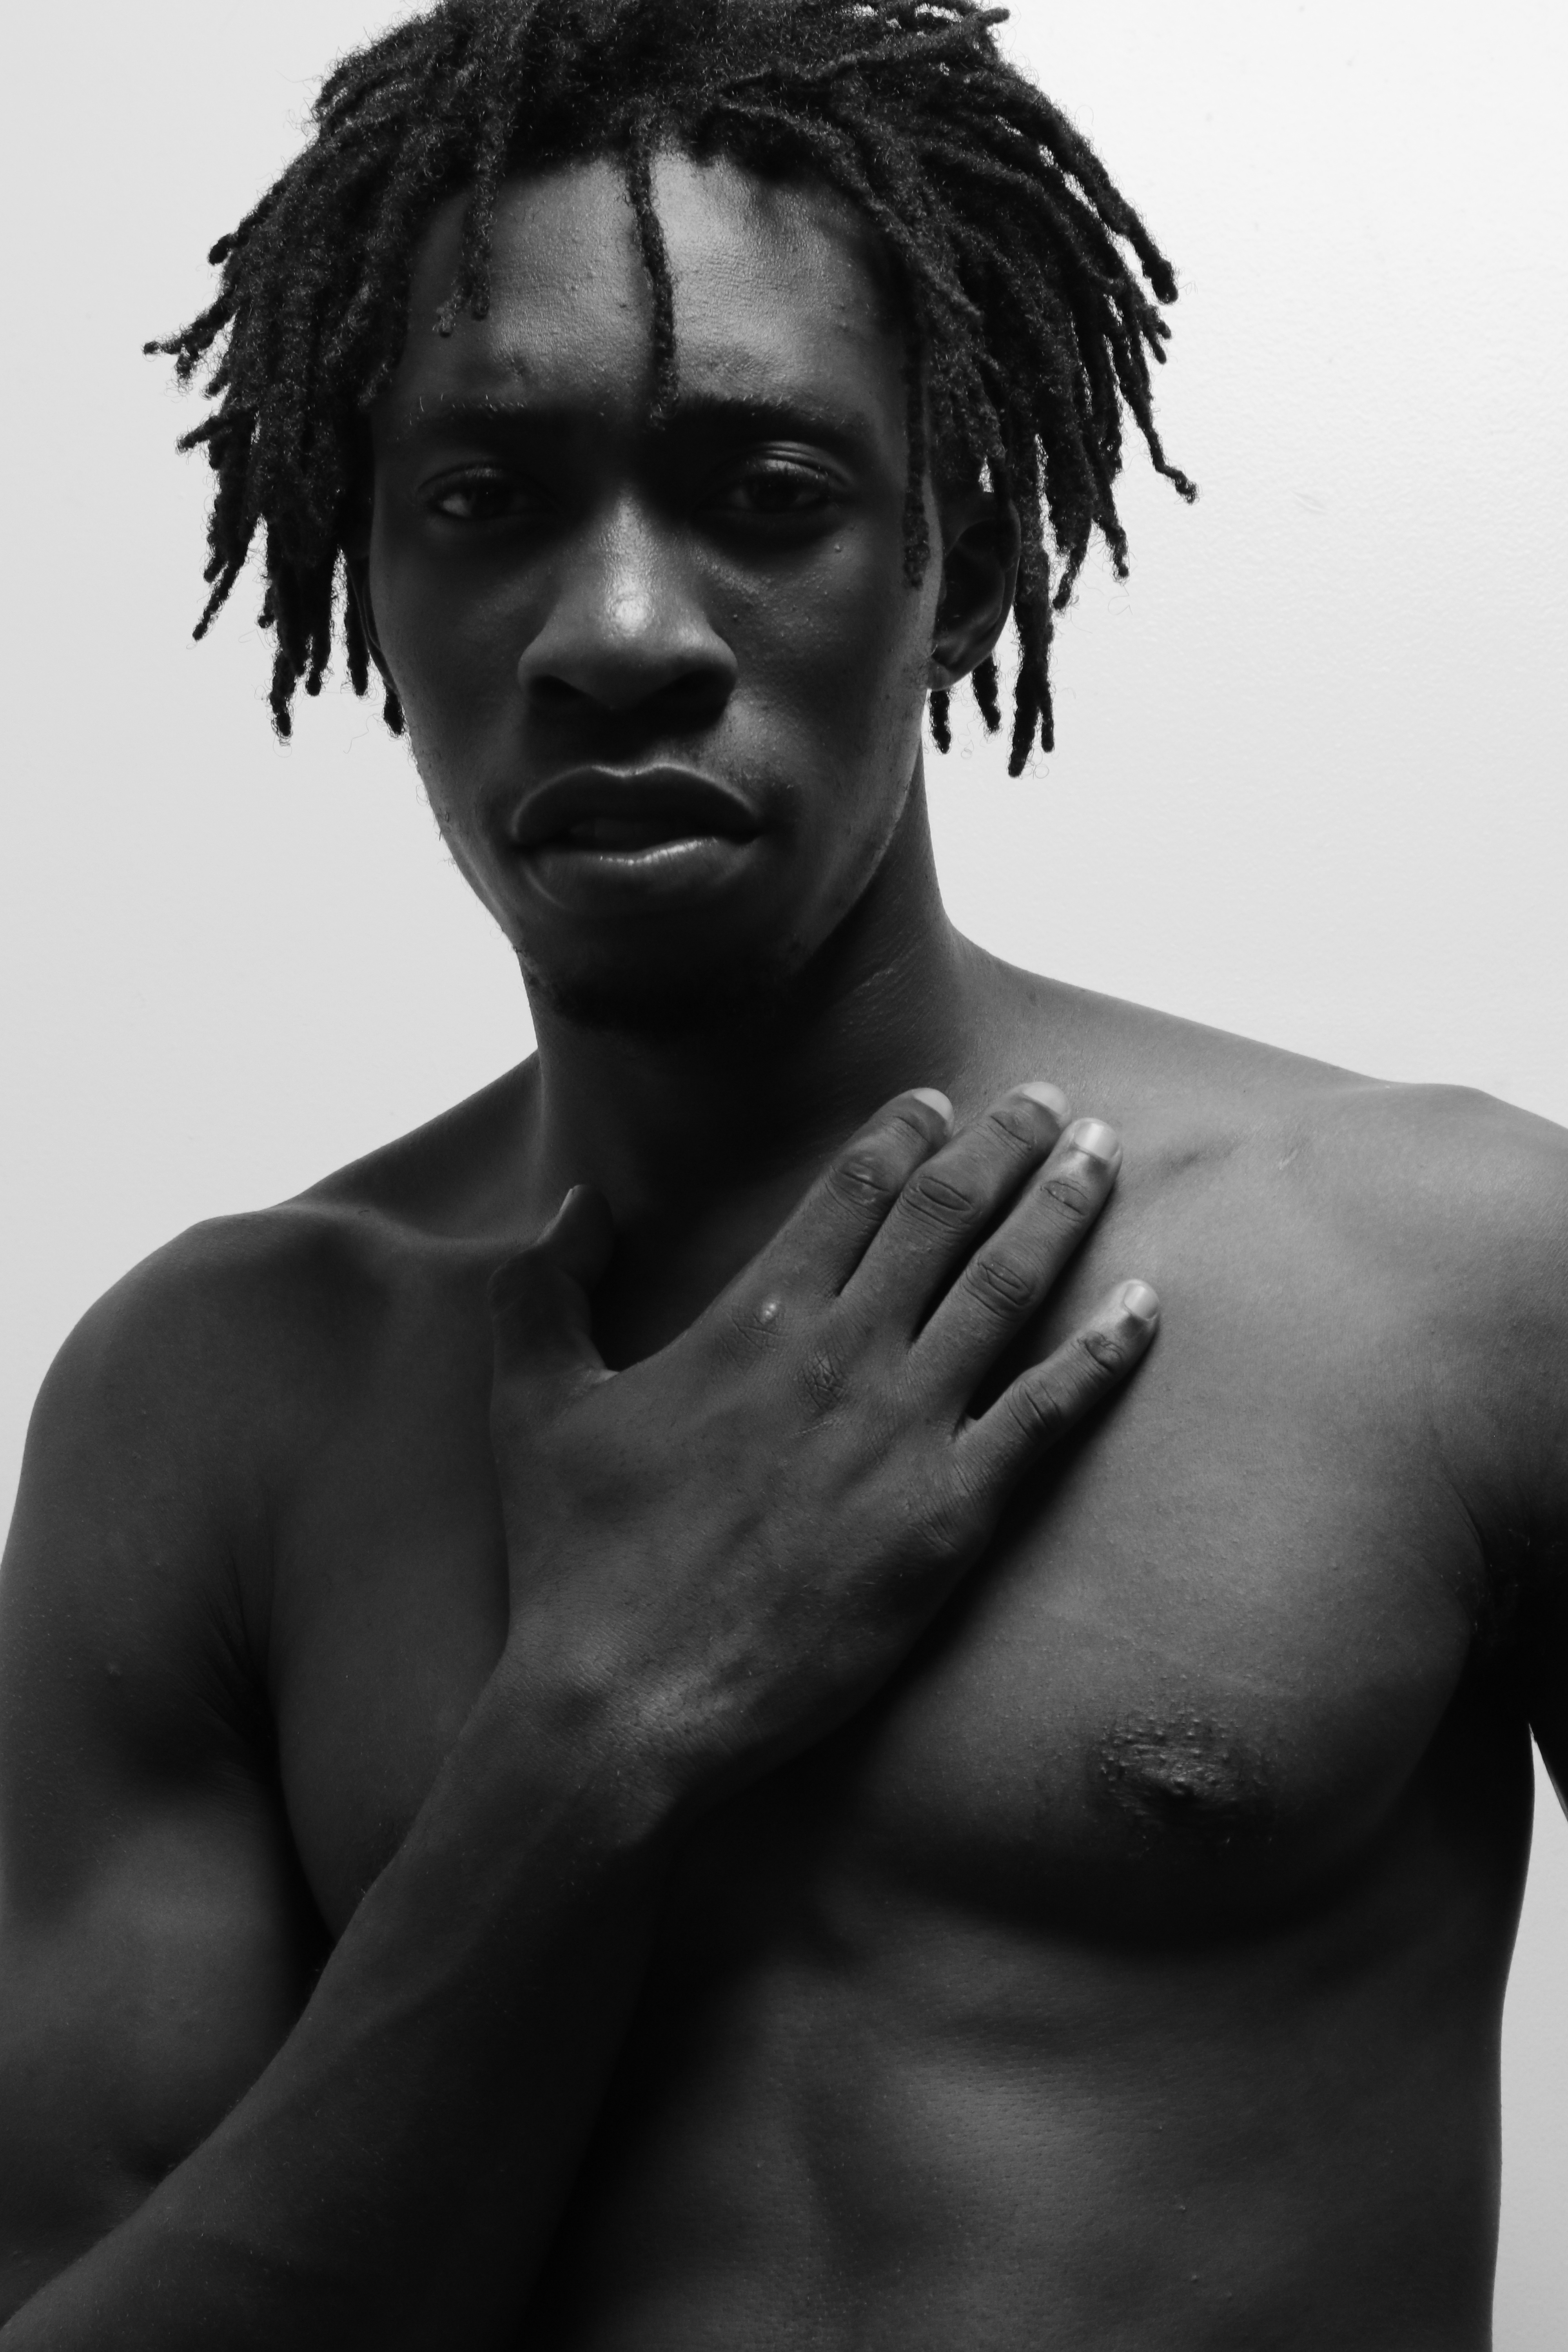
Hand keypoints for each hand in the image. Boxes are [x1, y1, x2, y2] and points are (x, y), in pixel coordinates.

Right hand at [488, 1083, 1157, 1812]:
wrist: (626, 1701)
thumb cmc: (577, 1556)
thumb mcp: (527, 1400)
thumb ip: (542, 1286)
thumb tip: (581, 1203)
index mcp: (755, 1317)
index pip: (852, 1191)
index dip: (902, 1135)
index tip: (938, 1102)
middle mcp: (844, 1352)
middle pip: (946, 1215)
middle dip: (1006, 1142)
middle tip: (1053, 1098)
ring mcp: (906, 1432)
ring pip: (1006, 1288)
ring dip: (1062, 1210)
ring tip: (1105, 1155)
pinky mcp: (952, 1518)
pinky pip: (1049, 1414)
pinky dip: (1103, 1353)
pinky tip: (1146, 1307)